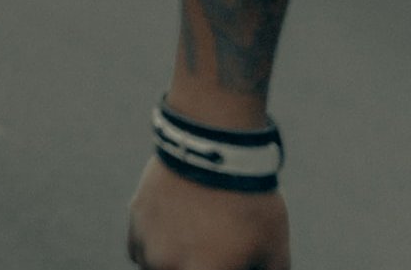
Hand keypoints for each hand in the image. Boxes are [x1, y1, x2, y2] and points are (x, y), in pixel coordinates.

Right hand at [127, 158, 285, 267]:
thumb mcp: (275, 251)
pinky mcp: (136, 220)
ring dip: (171, 263)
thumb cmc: (250, 205)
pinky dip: (155, 248)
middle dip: (198, 266)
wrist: (215, 152)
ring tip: (193, 246)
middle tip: (215, 253)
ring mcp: (148, 243)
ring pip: (155, 268)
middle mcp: (169, 265)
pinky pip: (139, 250)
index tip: (232, 260)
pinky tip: (174, 234)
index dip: (228, 267)